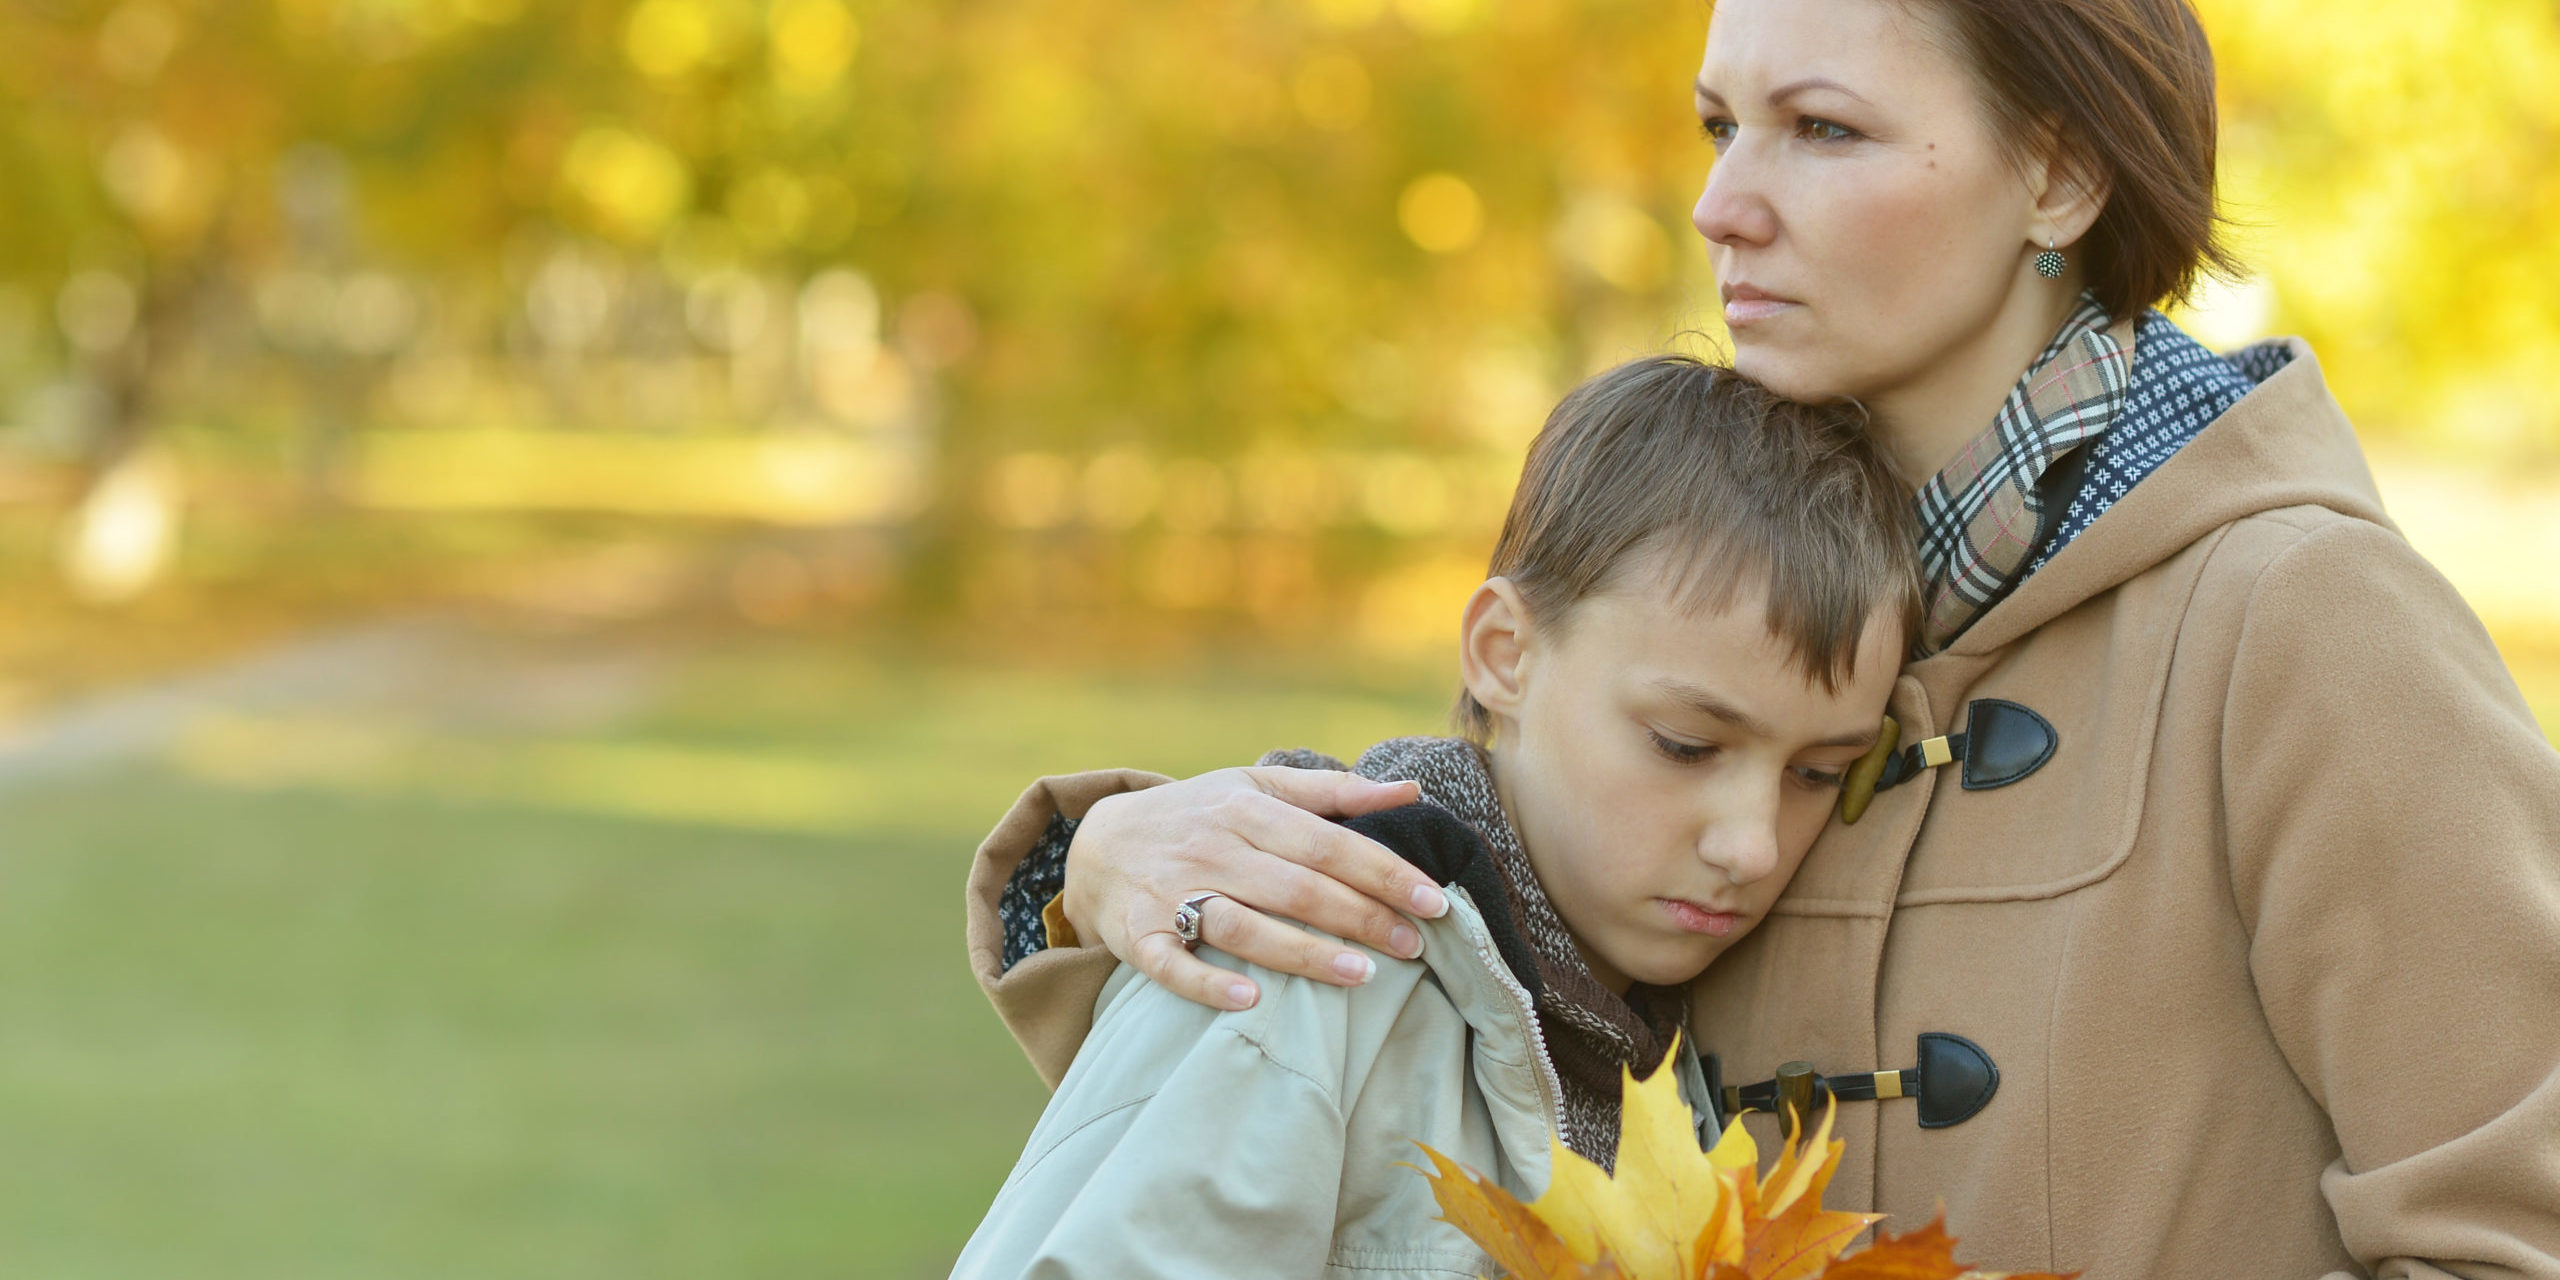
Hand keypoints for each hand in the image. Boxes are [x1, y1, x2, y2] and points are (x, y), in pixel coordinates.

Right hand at [1061, 766, 1448, 1010]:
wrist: (1099, 843)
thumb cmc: (1199, 816)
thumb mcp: (1256, 789)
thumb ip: (1333, 792)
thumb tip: (1410, 791)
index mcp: (1245, 810)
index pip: (1325, 842)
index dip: (1381, 871)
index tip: (1432, 899)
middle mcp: (1211, 849)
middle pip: (1296, 887)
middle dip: (1360, 917)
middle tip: (1415, 945)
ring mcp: (1172, 893)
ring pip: (1244, 927)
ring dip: (1304, 954)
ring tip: (1363, 975)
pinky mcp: (1140, 936)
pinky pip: (1174, 964)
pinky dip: (1208, 983)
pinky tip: (1251, 1001)